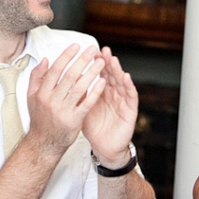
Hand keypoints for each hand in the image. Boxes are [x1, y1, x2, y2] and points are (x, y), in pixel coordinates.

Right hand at [26, 44, 105, 153]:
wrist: (44, 143)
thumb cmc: (40, 118)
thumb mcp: (31, 96)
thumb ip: (36, 77)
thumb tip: (46, 60)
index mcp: (41, 93)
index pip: (55, 70)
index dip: (66, 56)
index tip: (76, 46)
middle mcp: (52, 101)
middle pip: (69, 76)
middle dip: (82, 60)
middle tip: (92, 50)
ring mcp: (63, 111)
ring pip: (80, 88)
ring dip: (92, 73)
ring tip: (101, 62)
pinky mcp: (74, 120)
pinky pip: (87, 103)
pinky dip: (95, 92)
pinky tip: (102, 82)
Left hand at [82, 47, 138, 166]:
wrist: (104, 147)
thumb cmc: (94, 127)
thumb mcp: (82, 107)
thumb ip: (78, 93)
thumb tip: (67, 77)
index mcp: (101, 92)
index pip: (99, 73)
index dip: (95, 62)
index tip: (89, 51)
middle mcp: (113, 94)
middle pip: (110, 74)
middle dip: (106, 62)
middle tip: (101, 50)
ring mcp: (122, 101)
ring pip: (121, 82)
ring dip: (117, 70)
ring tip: (112, 59)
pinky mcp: (130, 111)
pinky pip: (131, 97)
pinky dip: (129, 87)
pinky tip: (126, 78)